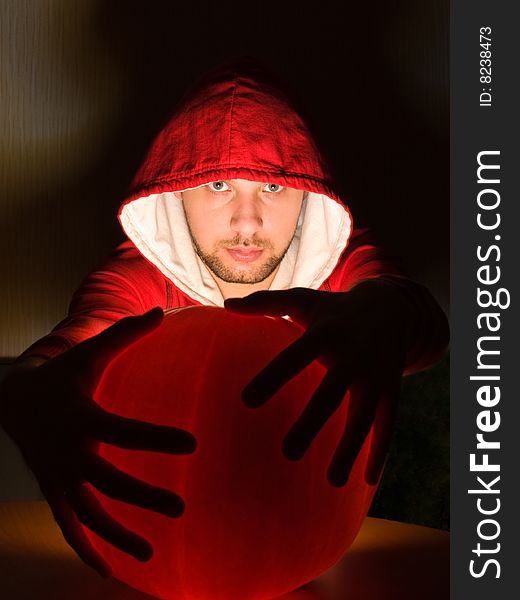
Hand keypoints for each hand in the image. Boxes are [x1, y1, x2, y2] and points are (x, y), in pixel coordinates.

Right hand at [0, 308, 196, 576]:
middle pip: (108, 482)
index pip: (124, 431)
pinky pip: (69, 526)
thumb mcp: (88, 352)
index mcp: (81, 417)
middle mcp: (68, 452)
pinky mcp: (53, 491)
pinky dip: (87, 549)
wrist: (15, 400)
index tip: (193, 444)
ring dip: (116, 536)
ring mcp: (57, 477)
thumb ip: (123, 334)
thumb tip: (159, 311)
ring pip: (87, 515)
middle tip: (181, 507)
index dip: (157, 438)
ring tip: (149, 554)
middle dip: (143, 496)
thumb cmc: (62, 374)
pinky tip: (109, 571)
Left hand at [225, 282, 415, 487]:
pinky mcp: (392, 388)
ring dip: (349, 449)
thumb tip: (225, 305)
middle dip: (312, 423)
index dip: (273, 377)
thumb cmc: (333, 308)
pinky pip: (387, 423)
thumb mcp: (302, 299)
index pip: (295, 356)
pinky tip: (366, 481)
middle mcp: (353, 355)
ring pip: (362, 416)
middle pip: (331, 393)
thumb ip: (264, 303)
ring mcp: (376, 374)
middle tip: (287, 453)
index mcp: (326, 334)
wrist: (390, 308)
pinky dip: (379, 451)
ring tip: (331, 482)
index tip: (246, 401)